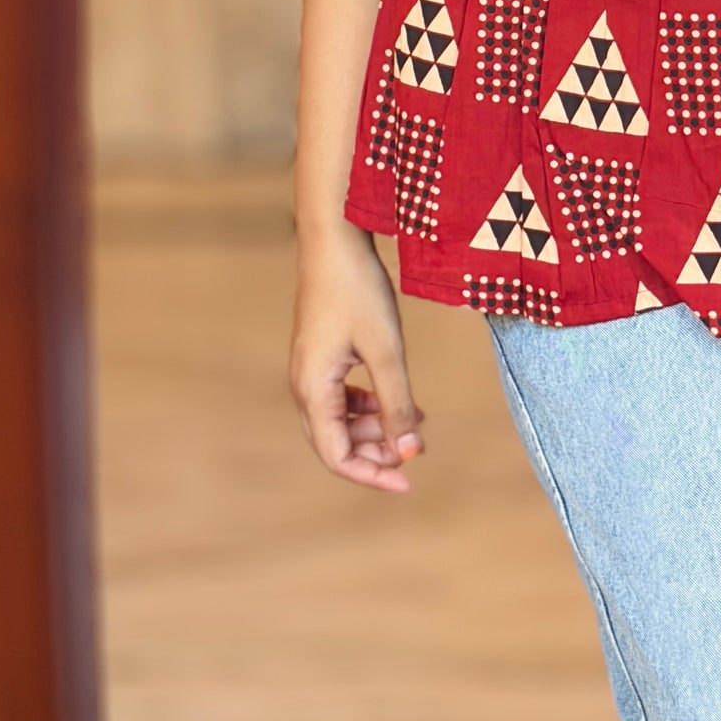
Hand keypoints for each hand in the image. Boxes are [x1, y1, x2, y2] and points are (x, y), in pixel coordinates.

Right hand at [289, 217, 424, 492]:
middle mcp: (304, 385)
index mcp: (313, 389)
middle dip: (377, 451)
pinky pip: (341, 397)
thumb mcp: (387, 351)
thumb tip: (409, 454)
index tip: (409, 481)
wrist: (335, 240)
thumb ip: (397, 405)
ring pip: (340, 420)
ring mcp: (310, 370)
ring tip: (415, 420)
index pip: (336, 455)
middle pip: (336, 442)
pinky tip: (398, 400)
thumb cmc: (359, 291)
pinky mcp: (321, 355)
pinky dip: (369, 405)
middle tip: (416, 446)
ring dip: (375, 427)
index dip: (372, 475)